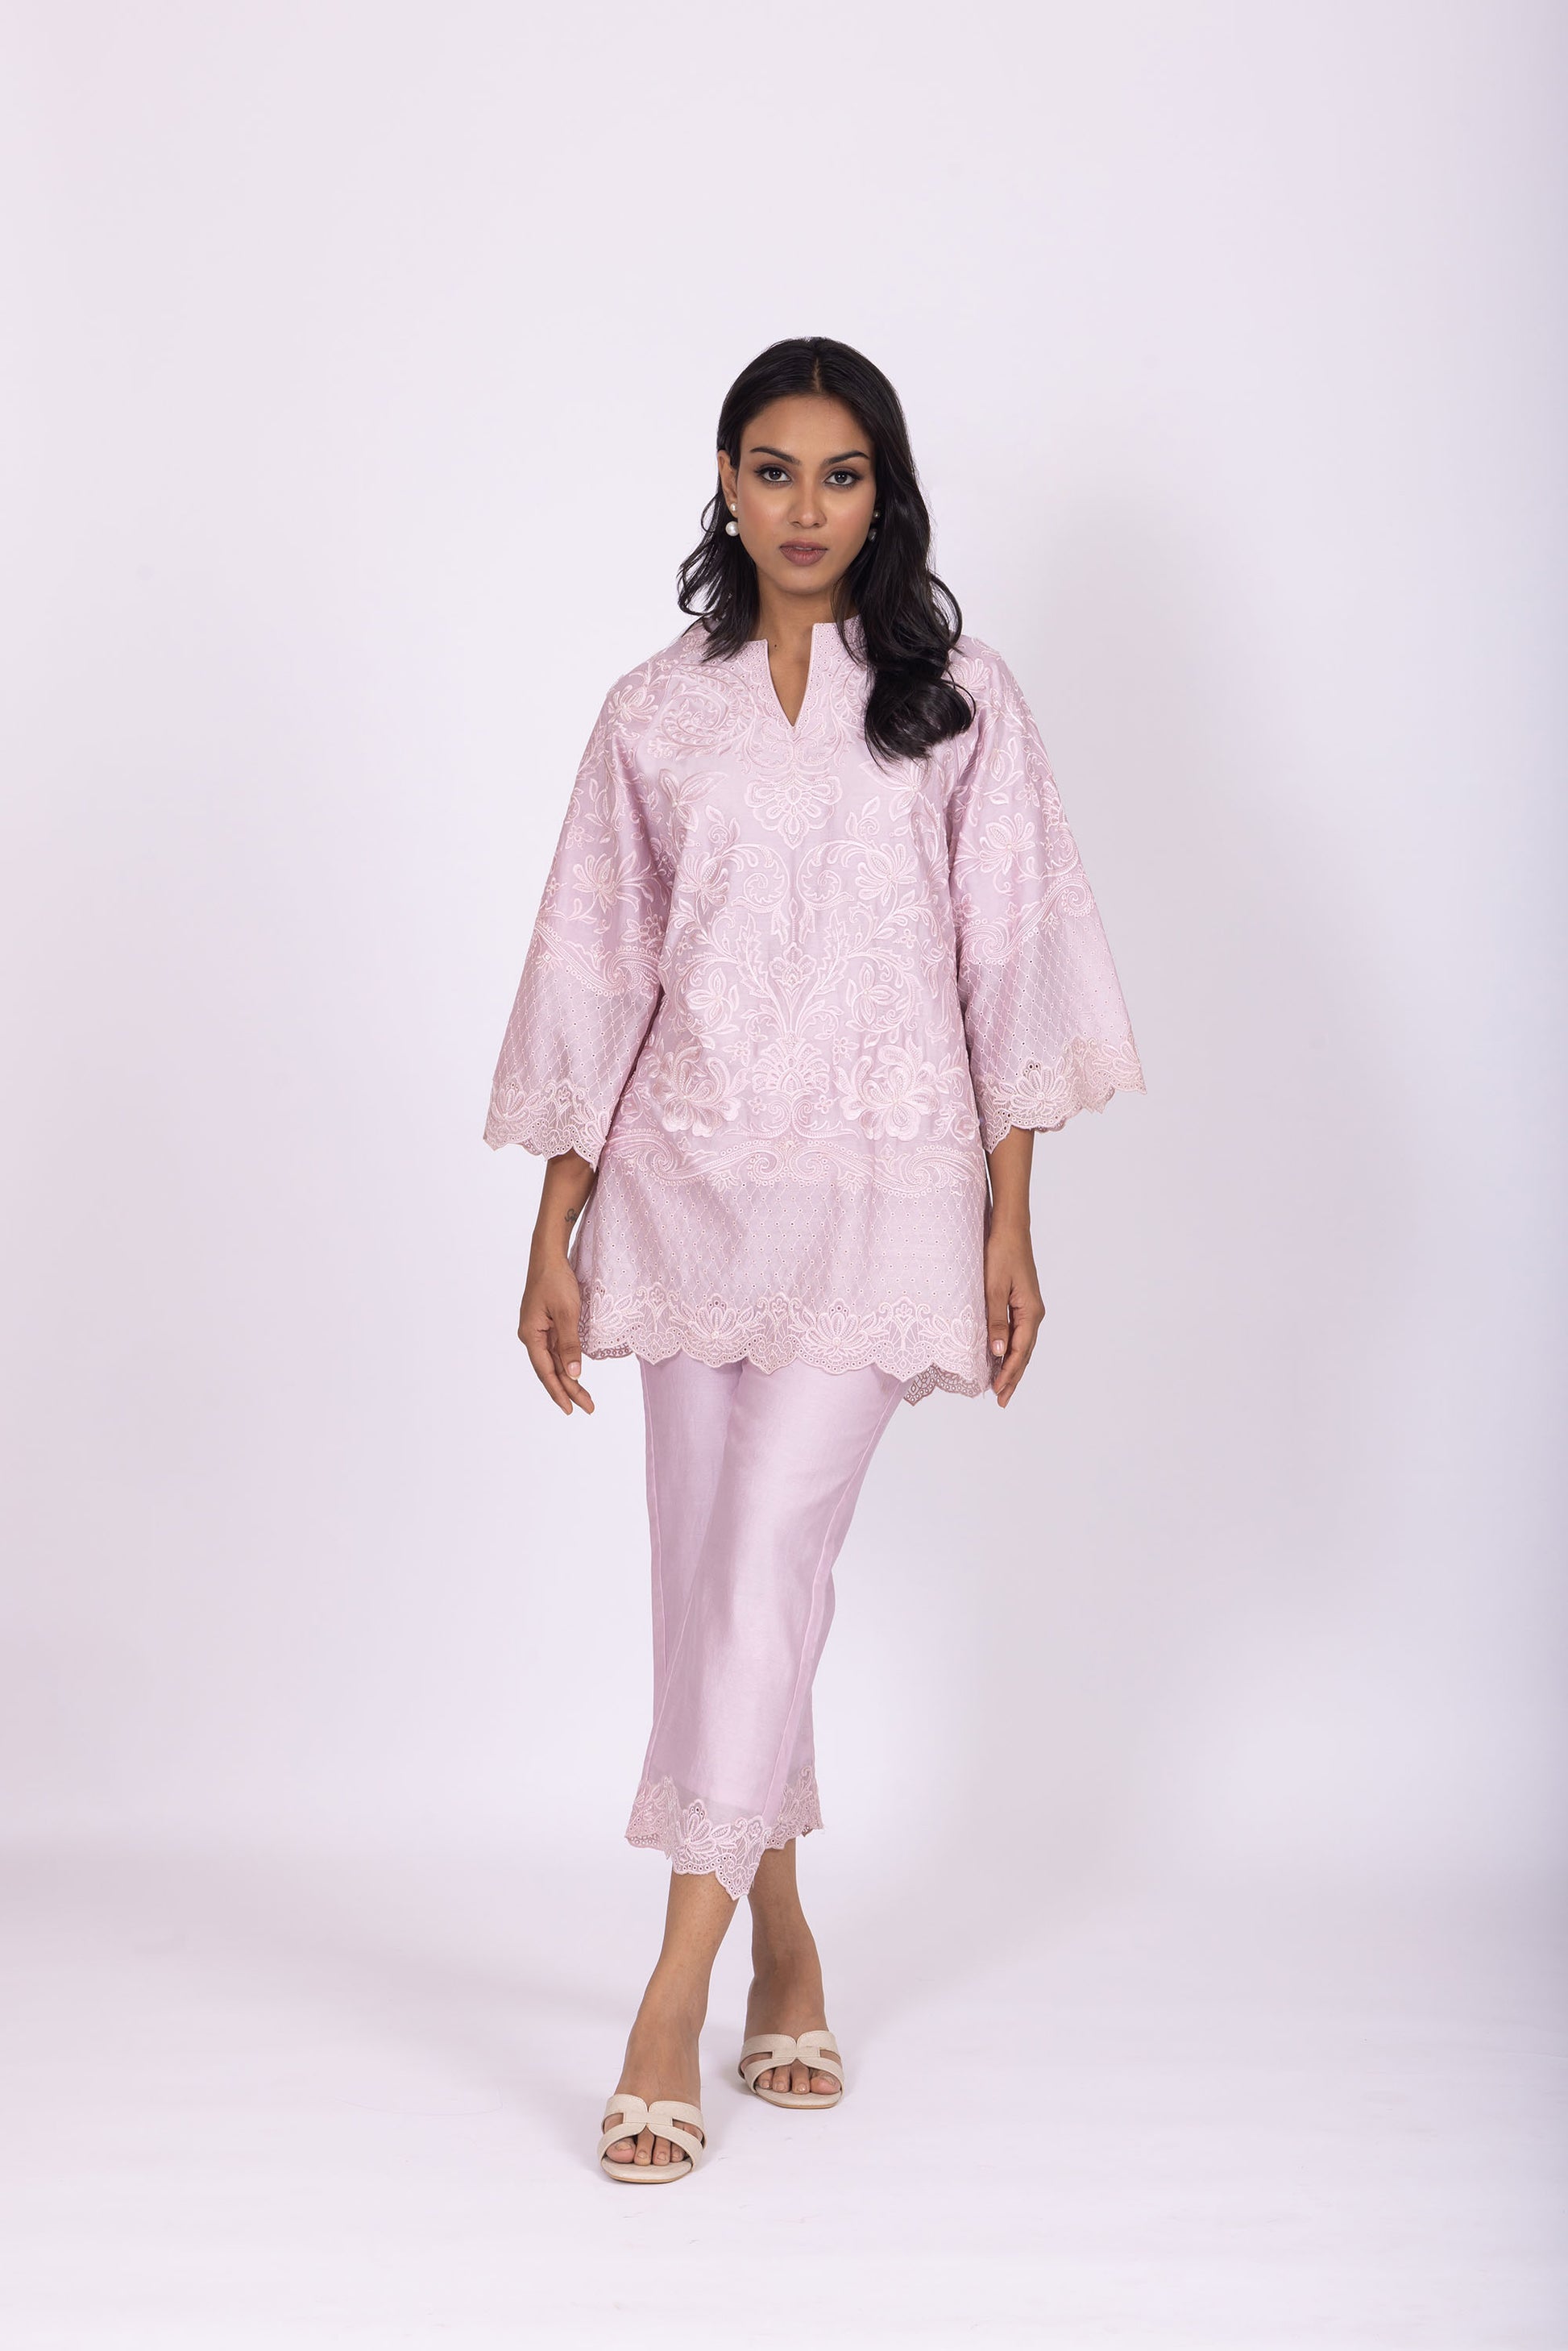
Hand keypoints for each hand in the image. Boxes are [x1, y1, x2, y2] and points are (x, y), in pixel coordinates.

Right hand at [518, 1249, 594, 1415]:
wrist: (548, 1255)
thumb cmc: (556, 1280)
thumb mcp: (567, 1313)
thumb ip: (570, 1345)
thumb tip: (574, 1374)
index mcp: (531, 1335)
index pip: (546, 1371)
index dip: (559, 1392)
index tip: (571, 1409)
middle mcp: (531, 1336)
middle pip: (550, 1370)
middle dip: (568, 1390)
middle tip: (588, 1408)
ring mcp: (538, 1330)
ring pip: (553, 1361)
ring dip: (568, 1379)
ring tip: (585, 1398)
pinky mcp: (546, 1324)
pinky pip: (556, 1350)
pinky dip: (566, 1363)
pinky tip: (575, 1374)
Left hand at [984, 1218, 1043, 1407]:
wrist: (1010, 1228)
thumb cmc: (1001, 1254)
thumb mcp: (993, 1289)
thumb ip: (995, 1321)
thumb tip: (997, 1352)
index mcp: (1030, 1312)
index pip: (1020, 1351)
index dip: (1008, 1373)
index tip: (997, 1391)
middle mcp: (1034, 1313)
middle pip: (1025, 1353)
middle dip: (1013, 1377)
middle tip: (1002, 1401)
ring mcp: (1030, 1308)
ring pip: (1023, 1345)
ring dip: (1013, 1366)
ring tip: (1003, 1387)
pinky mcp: (1023, 1302)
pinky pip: (1019, 1333)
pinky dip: (1012, 1350)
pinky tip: (1002, 1357)